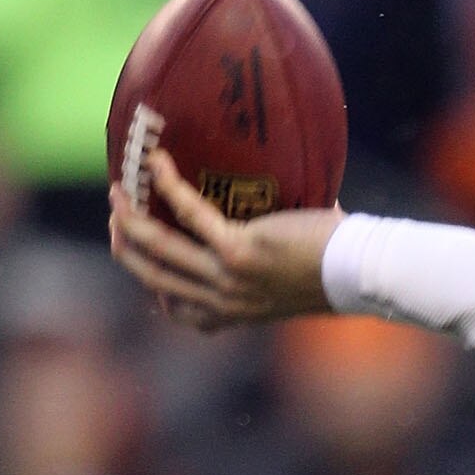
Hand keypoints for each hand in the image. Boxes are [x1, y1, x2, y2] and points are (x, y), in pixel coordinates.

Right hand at [108, 144, 342, 330]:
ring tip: (118, 189)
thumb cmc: (335, 266)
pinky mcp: (239, 252)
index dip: (155, 289)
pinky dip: (168, 185)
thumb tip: (264, 219)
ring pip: (160, 249)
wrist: (359, 273)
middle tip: (116, 214)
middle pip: (156, 279)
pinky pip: (189, 213)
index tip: (142, 260)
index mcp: (238, 312)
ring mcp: (230, 280)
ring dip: (131, 217)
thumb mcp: (290, 278)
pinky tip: (157, 162)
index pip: (183, 312)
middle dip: (127, 246)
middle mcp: (228, 302)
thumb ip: (264, 263)